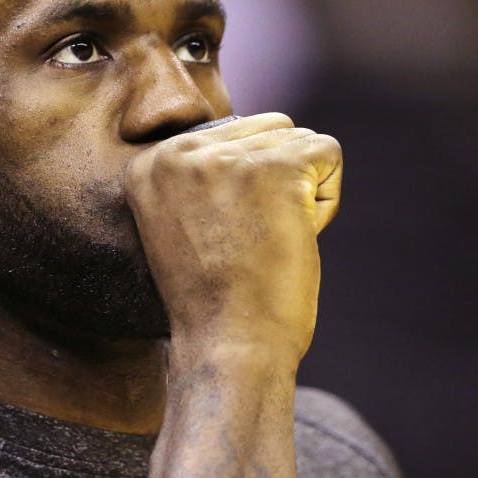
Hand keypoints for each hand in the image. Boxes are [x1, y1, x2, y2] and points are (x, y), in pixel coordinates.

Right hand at [125, 112, 341, 364]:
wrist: (228, 348)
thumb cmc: (214, 301)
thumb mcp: (184, 223)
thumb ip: (205, 176)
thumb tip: (259, 133)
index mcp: (149, 164)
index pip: (228, 138)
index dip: (244, 190)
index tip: (223, 240)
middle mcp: (178, 151)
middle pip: (265, 129)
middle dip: (276, 182)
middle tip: (252, 241)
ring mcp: (227, 158)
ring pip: (298, 140)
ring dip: (301, 192)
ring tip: (269, 240)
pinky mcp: (275, 168)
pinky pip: (328, 152)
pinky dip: (327, 199)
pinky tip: (297, 234)